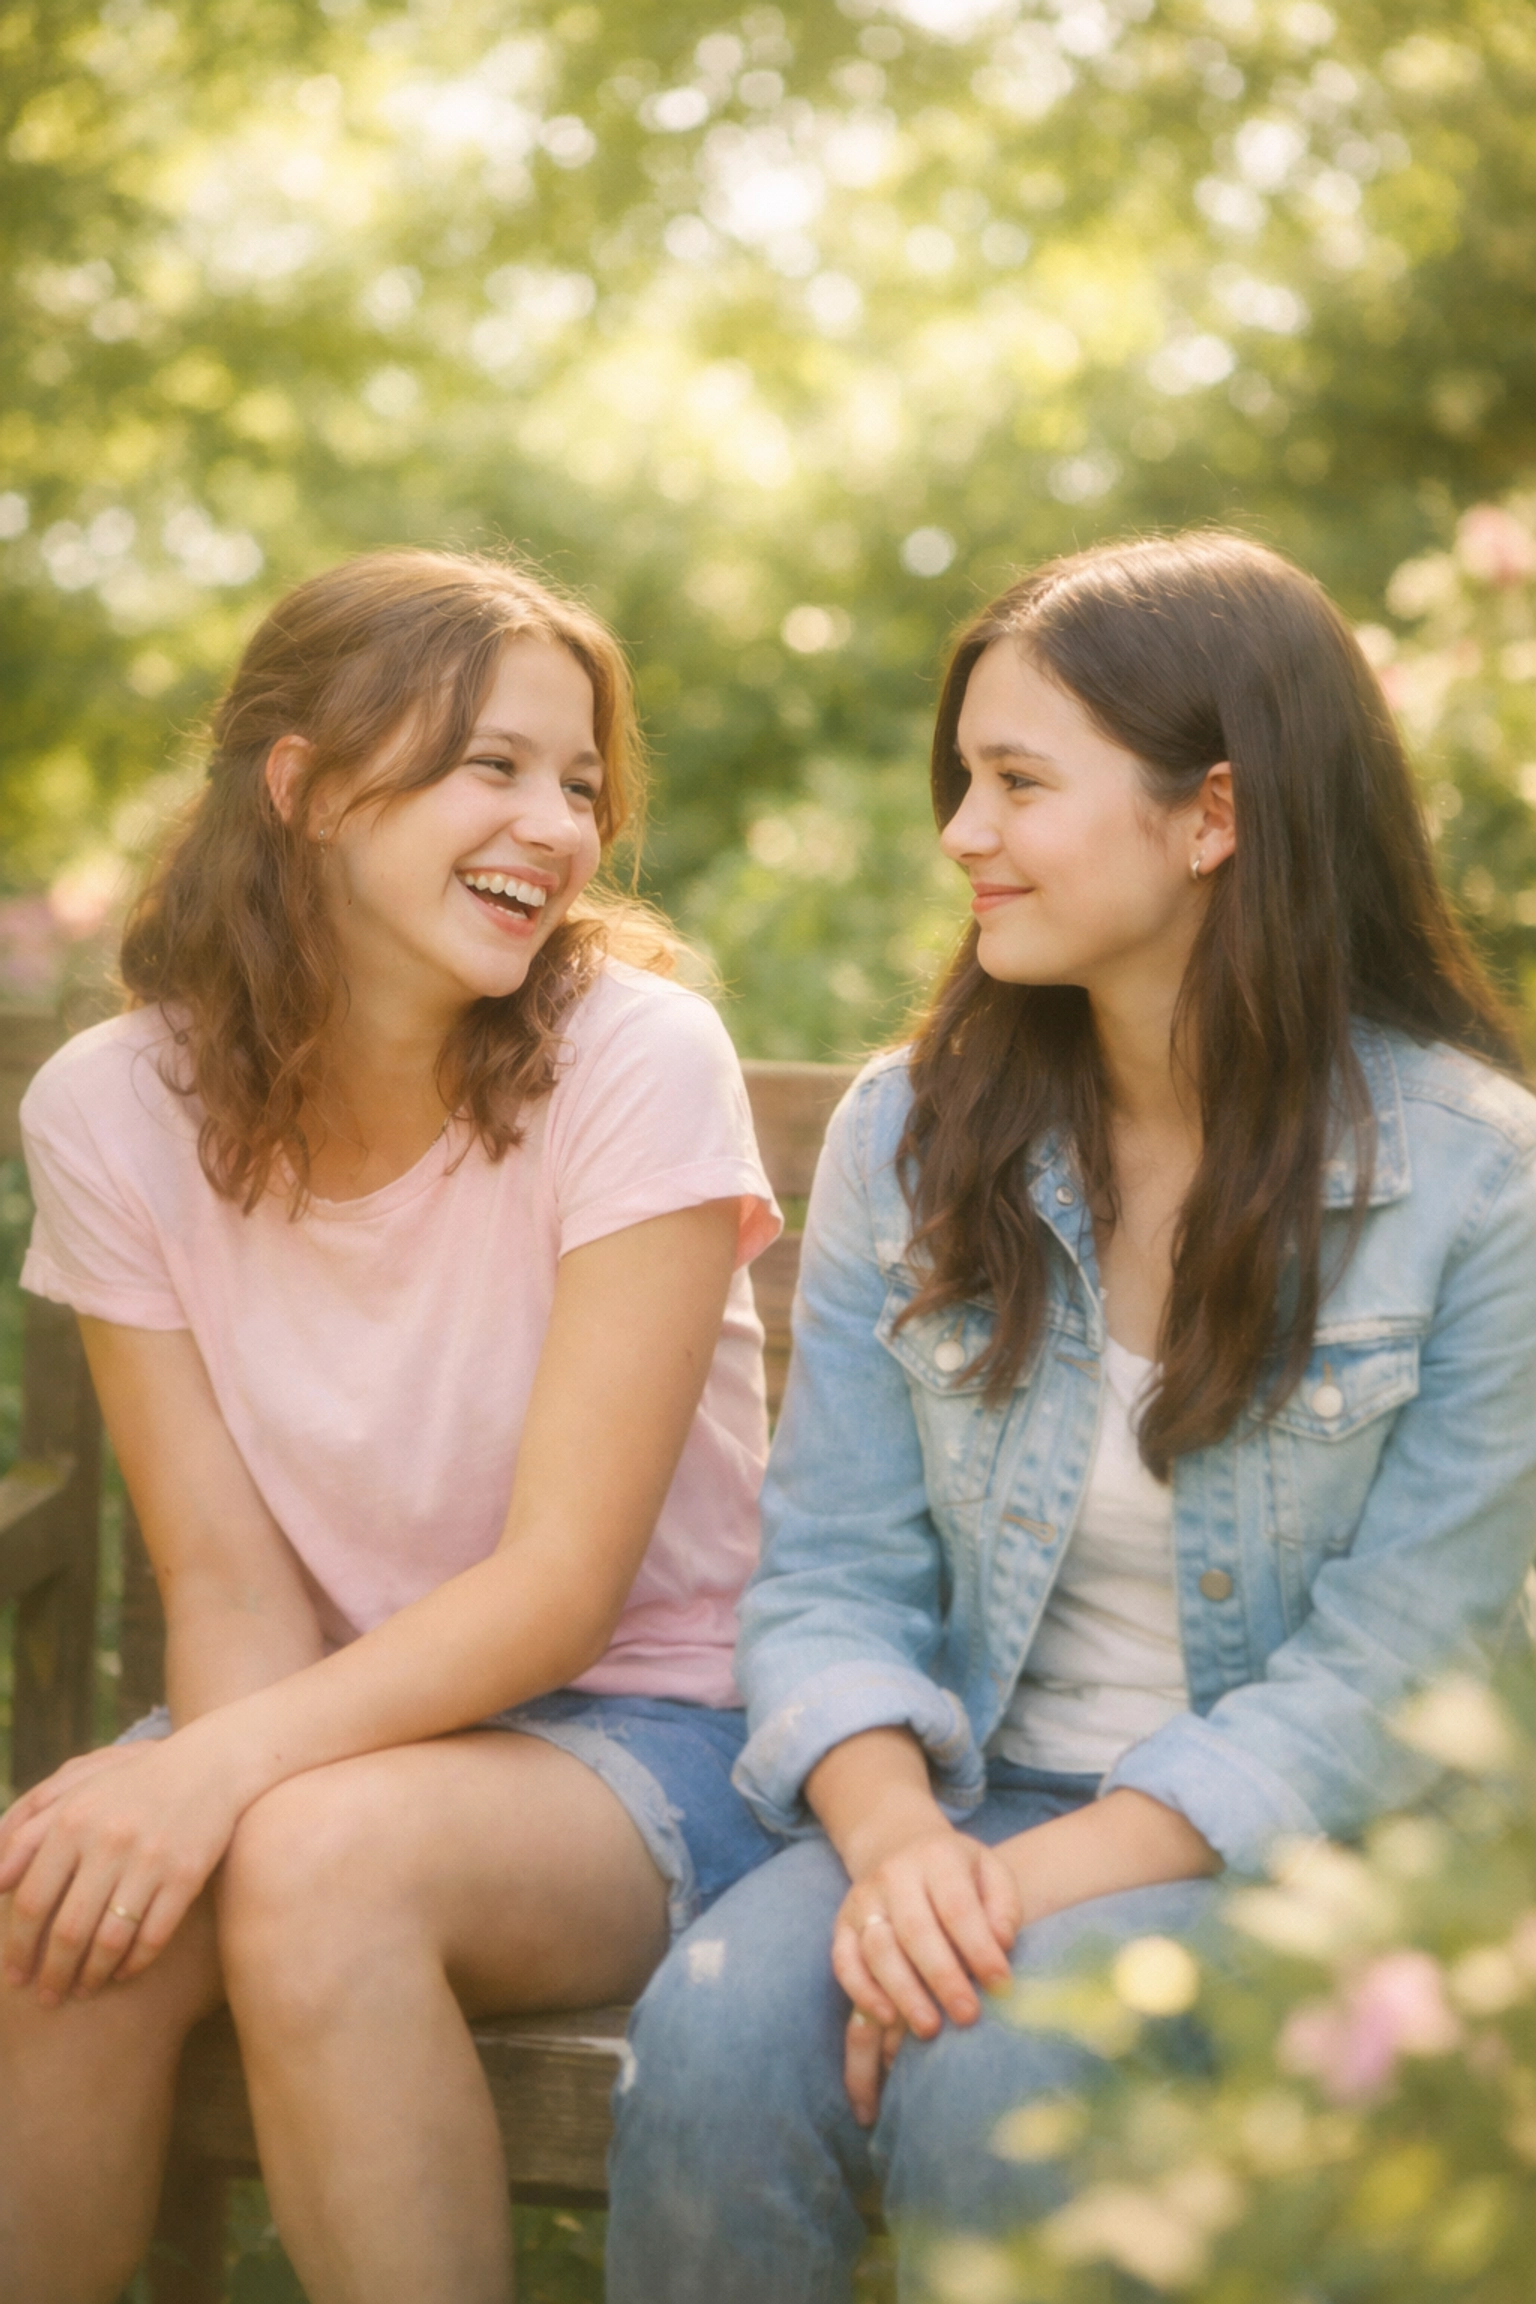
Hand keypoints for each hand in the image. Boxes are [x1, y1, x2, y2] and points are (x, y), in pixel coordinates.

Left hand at [0, 1731, 242, 2002]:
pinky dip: (133, 1963)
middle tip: (47, 1998)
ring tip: (82, 1991)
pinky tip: (122, 1972)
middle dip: (53, 1973)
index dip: (18, 1947)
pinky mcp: (186, 1874)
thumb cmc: (130, 1783)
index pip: (32, 1901)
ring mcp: (150, 1859)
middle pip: (68, 1929)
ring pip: (110, 1940)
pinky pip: (153, 1936)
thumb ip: (28, 1829)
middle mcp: (109, 1840)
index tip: (15, 1976)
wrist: (208, 1765)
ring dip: (91, 1976)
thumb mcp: (76, 1791)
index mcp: (73, 1822)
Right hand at [831, 1828, 1020, 2123]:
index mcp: (936, 1856)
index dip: (979, 1949)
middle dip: (943, 1978)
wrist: (900, 1849)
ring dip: (905, 1993)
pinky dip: (863, 1992)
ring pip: (878, 1949)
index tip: (1001, 1986)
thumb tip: (1002, 1944)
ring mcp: (863, 1899)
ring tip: (930, 2028)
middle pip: (915, 1930)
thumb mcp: (991, 1873)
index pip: (957, 1907)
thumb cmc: (958, 1874)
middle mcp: (894, 1874)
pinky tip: (889, 2019)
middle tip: (968, 2017)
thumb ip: (1004, 1907)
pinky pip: (845, 1962)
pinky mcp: (842, 1924)